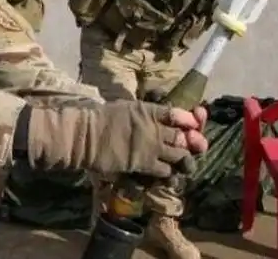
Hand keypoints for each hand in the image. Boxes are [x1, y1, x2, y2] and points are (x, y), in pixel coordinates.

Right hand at [26, 101, 209, 178]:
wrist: (85, 135)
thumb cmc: (100, 118)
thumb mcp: (125, 107)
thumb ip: (143, 112)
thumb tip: (154, 115)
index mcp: (149, 110)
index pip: (179, 115)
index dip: (190, 120)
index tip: (192, 125)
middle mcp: (155, 128)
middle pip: (184, 136)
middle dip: (190, 142)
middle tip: (188, 146)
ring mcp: (151, 147)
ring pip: (180, 155)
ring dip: (181, 158)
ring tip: (177, 160)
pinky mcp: (144, 164)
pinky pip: (166, 170)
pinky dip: (167, 172)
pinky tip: (162, 170)